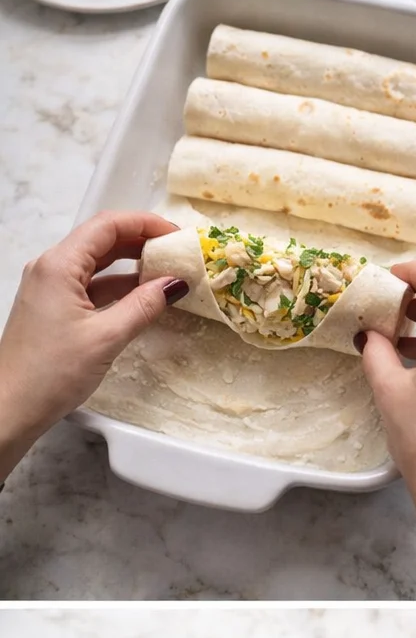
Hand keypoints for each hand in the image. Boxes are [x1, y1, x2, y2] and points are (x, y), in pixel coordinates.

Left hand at [0, 211, 181, 480]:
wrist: (7, 413)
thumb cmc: (50, 375)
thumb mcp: (106, 338)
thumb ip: (144, 305)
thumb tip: (176, 283)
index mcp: (59, 265)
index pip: (108, 225)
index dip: (146, 223)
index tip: (176, 236)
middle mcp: (50, 268)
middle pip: (102, 238)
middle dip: (141, 241)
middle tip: (176, 252)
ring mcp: (48, 288)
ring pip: (96, 261)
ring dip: (130, 263)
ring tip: (165, 272)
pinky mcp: (50, 307)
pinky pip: (88, 283)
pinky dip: (116, 284)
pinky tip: (140, 296)